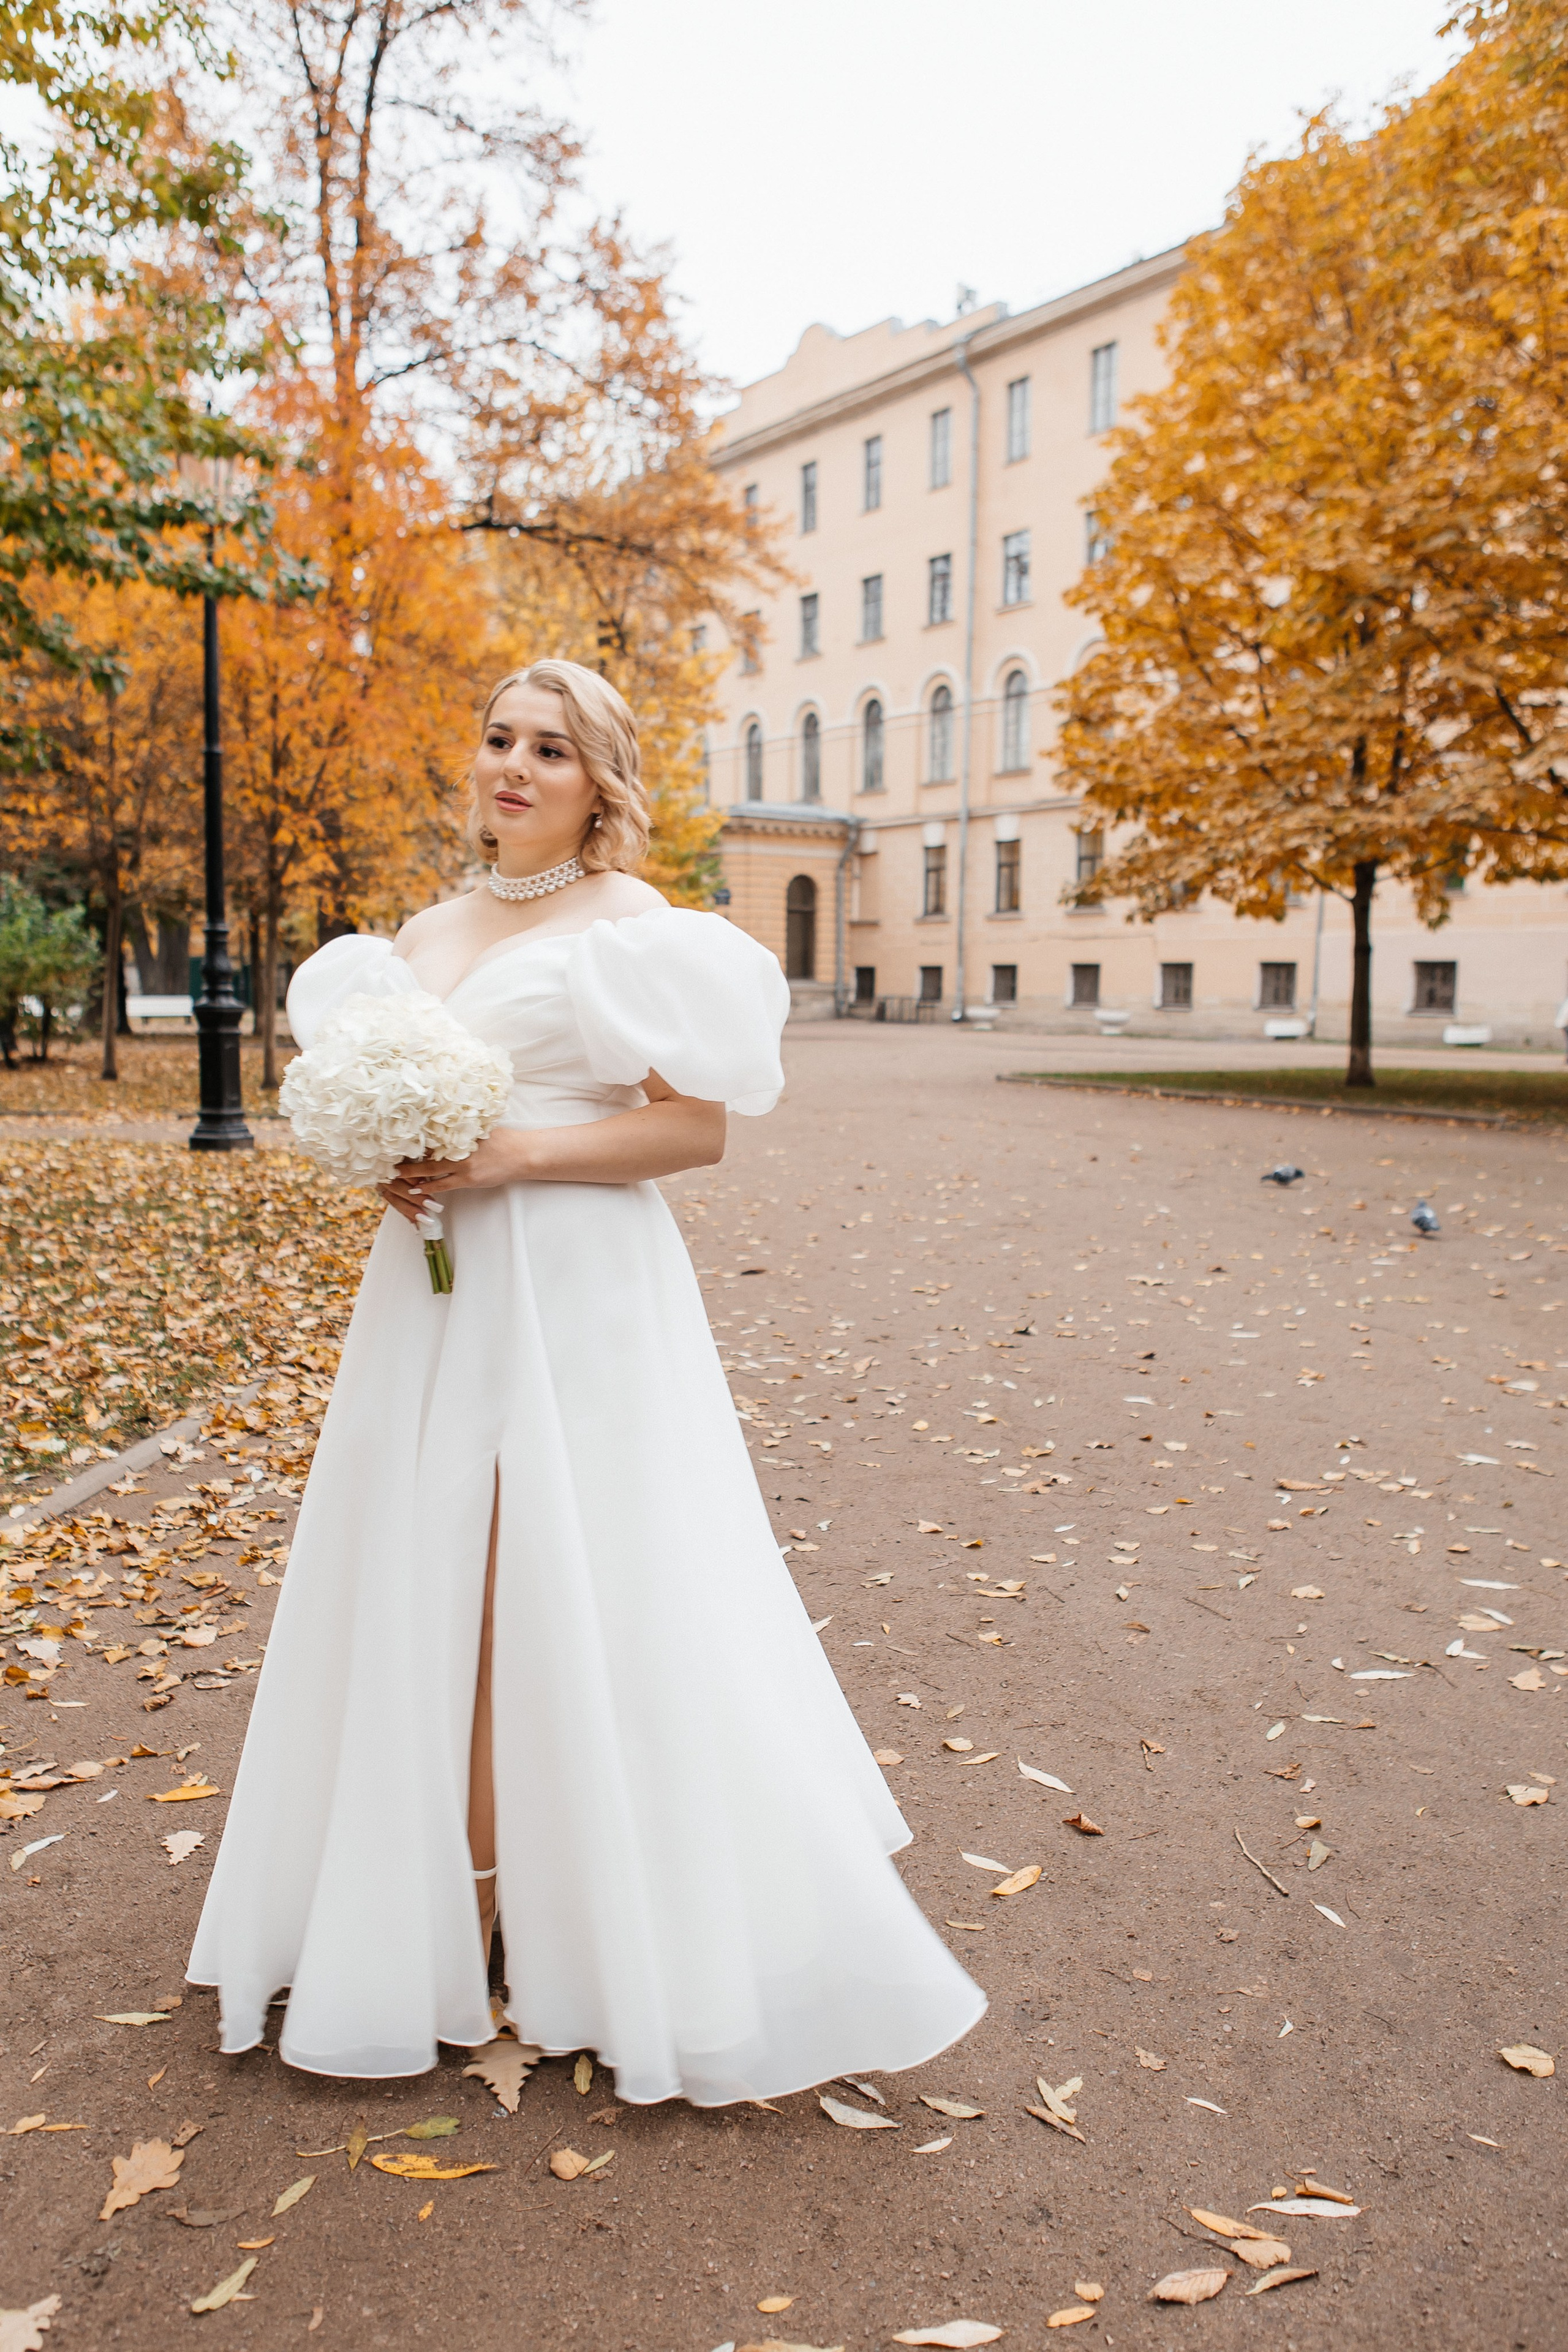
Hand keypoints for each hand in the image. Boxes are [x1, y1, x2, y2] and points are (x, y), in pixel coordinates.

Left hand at [379, 1132, 528, 1223]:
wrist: (522, 1154)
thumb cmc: (503, 1140)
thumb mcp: (480, 1129)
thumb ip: (461, 1131)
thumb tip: (442, 1129)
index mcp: (460, 1134)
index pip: (430, 1138)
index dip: (412, 1141)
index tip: (396, 1141)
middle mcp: (459, 1149)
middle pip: (425, 1154)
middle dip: (406, 1159)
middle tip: (388, 1161)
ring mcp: (463, 1166)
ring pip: (431, 1172)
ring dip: (413, 1175)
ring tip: (397, 1178)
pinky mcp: (469, 1180)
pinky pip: (444, 1186)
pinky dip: (429, 1188)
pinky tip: (417, 1190)